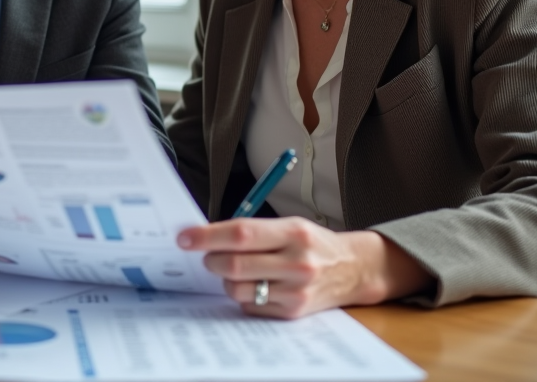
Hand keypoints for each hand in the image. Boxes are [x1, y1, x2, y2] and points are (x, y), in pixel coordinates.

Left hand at [177, 217, 429, 318]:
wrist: (351, 269)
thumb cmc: (312, 243)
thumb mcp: (289, 225)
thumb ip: (252, 230)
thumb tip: (206, 236)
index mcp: (293, 232)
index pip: (240, 233)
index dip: (207, 236)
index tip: (184, 238)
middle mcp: (297, 262)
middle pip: (235, 265)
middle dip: (211, 260)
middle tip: (206, 257)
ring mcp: (295, 291)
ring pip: (238, 288)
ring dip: (225, 280)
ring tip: (233, 271)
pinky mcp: (292, 312)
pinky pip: (250, 306)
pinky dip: (243, 295)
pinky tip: (254, 285)